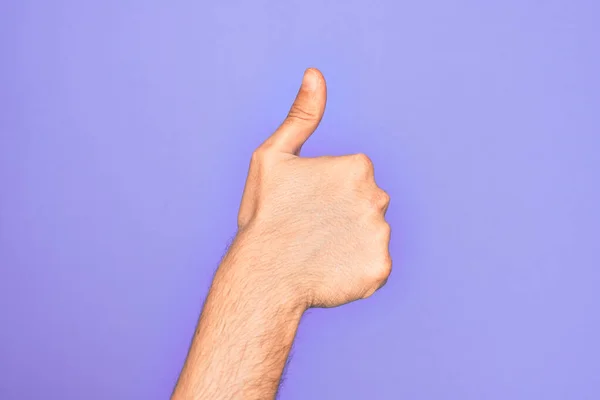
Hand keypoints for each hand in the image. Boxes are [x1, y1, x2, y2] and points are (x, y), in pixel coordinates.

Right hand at [236, 68, 390, 308]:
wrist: (262, 275)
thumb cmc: (264, 215)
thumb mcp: (273, 156)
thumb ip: (301, 115)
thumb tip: (315, 73)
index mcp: (356, 166)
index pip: (353, 178)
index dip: (326, 193)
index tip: (304, 205)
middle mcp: (377, 196)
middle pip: (365, 204)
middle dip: (343, 214)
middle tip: (310, 230)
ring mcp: (380, 235)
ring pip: (370, 235)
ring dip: (350, 242)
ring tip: (318, 253)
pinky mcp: (380, 269)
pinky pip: (372, 265)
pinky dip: (355, 269)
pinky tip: (330, 271)